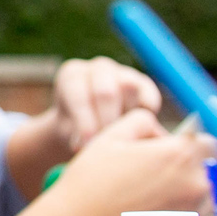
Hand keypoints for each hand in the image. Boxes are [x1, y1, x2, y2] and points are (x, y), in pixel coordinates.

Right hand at [45, 111, 213, 215]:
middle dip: (192, 167)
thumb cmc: (91, 181)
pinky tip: (155, 212)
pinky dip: (185, 212)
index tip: (175, 150)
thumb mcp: (111, 136)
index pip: (209, 143)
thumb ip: (142, 121)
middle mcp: (195, 183)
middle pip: (211, 170)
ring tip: (156, 194)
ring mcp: (195, 213)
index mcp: (179, 154)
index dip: (192, 144)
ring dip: (191, 189)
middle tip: (161, 173)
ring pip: (207, 194)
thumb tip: (162, 132)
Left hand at [46, 58, 162, 153]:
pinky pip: (149, 100)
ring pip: (129, 91)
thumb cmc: (74, 130)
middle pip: (105, 93)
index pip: (79, 96)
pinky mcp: (144, 84)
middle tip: (107, 146)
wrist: (95, 127)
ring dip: (127, 119)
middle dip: (107, 124)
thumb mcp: (67, 132)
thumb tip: (84, 146)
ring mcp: (123, 73)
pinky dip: (145, 118)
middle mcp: (98, 68)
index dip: (84, 124)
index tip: (88, 147)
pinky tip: (136, 135)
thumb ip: (74, 135)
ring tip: (121, 140)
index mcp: (72, 75)